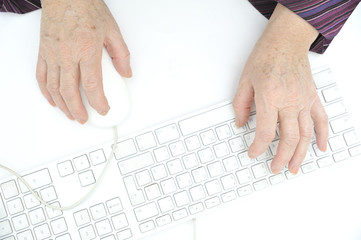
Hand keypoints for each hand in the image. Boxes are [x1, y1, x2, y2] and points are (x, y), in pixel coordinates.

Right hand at [36, 0, 131, 123]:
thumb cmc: (86, 8)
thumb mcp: (112, 30)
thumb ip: (121, 54)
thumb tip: (126, 72)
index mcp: (87, 50)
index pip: (92, 85)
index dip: (98, 102)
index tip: (103, 109)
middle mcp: (67, 55)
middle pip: (70, 92)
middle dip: (78, 110)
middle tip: (85, 118)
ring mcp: (53, 55)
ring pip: (54, 88)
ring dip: (63, 105)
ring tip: (71, 114)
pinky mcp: (43, 52)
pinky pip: (41, 77)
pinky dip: (46, 92)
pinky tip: (53, 100)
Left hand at [233, 4, 328, 173]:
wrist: (286, 41)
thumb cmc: (266, 56)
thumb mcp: (245, 80)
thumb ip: (241, 105)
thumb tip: (240, 123)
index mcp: (270, 97)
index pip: (264, 132)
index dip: (258, 148)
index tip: (253, 153)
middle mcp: (290, 101)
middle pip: (288, 138)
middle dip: (281, 158)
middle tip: (275, 168)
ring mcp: (304, 100)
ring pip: (306, 135)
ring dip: (300, 154)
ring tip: (294, 167)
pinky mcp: (312, 97)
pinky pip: (321, 120)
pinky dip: (322, 136)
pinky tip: (319, 148)